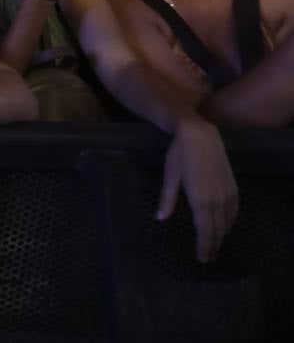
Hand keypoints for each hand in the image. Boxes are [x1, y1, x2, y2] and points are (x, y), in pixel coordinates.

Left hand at [159, 119, 238, 262]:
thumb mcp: (170, 177)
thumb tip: (160, 218)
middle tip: (208, 258)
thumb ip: (167, 199)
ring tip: (214, 245)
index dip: (204, 247)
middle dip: (213, 246)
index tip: (202, 259)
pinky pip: (234, 211)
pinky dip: (230, 222)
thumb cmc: (179, 155)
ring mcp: (227, 194)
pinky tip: (225, 225)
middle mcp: (216, 201)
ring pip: (227, 222)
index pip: (204, 231)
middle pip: (217, 230)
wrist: (200, 136)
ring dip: (221, 235)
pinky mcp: (233, 187)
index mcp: (200, 200)